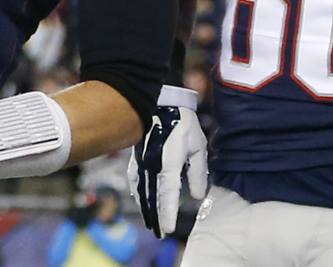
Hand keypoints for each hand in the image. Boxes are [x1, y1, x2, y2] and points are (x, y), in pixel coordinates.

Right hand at [128, 87, 207, 238]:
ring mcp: (142, 159)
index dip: (168, 212)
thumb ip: (198, 172)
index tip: (169, 228)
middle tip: (159, 232)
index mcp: (168, 161)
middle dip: (155, 216)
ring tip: (150, 220)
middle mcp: (152, 163)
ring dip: (145, 206)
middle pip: (152, 196)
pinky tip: (139, 197)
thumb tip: (196, 195)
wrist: (159, 100)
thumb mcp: (198, 145)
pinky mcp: (137, 154)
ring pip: (141, 189)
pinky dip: (137, 191)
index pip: (168, 193)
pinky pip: (135, 177)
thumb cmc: (182, 121)